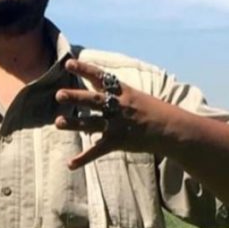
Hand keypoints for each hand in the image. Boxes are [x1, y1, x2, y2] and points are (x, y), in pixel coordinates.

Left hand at [54, 59, 175, 169]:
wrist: (170, 129)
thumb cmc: (152, 111)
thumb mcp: (135, 96)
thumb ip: (114, 92)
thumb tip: (97, 82)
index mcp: (122, 92)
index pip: (101, 78)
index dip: (84, 69)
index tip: (69, 63)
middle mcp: (118, 106)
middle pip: (93, 100)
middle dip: (76, 97)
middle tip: (59, 94)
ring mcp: (117, 124)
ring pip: (91, 123)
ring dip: (73, 123)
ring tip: (57, 122)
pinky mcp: (118, 141)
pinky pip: (98, 150)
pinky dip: (83, 158)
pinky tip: (70, 164)